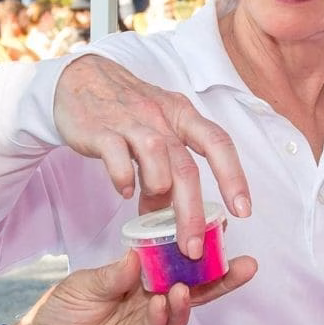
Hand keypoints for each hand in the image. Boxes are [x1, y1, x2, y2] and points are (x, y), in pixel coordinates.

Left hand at [6, 252, 256, 324]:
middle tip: (244, 264)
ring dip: (187, 299)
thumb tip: (140, 254)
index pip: (175, 262)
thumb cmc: (61, 313)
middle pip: (192, 289)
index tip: (221, 230)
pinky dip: (161, 320)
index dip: (196, 249)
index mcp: (140, 280)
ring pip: (179, 313)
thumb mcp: (86, 284)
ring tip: (185, 287)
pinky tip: (164, 305)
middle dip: (219, 278)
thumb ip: (115, 274)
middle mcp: (150, 302)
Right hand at [52, 54, 254, 253]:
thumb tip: (174, 214)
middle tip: (192, 247)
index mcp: (182, 116)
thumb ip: (168, 170)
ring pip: (156, 155)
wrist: (80, 77)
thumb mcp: (157, 129)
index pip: (218, 143)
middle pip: (186, 166)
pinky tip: (124, 190)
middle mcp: (161, 117)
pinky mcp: (101, 129)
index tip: (243, 210)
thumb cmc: (126, 107)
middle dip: (192, 212)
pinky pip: (116, 154)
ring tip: (152, 209)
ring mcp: (131, 121)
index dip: (234, 177)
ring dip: (158, 189)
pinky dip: (123, 176)